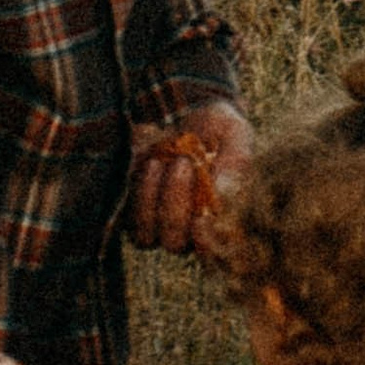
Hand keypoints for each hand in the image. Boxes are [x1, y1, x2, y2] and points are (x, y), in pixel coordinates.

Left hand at [128, 103, 253, 259]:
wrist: (189, 112)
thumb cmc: (221, 130)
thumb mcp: (236, 138)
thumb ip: (235, 165)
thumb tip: (224, 195)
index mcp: (222, 222)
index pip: (213, 252)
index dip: (206, 244)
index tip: (202, 218)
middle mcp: (190, 232)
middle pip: (175, 244)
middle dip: (175, 207)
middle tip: (183, 163)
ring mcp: (159, 223)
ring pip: (146, 237)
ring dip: (151, 201)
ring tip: (160, 162)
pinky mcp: (133, 210)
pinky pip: (128, 218)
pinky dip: (138, 192)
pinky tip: (151, 162)